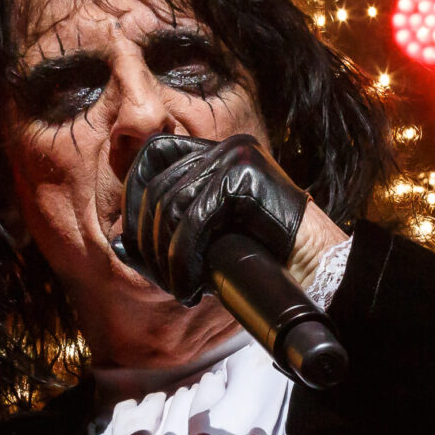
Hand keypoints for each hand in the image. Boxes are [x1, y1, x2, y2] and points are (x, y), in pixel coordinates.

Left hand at [121, 133, 312, 304]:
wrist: (318, 269)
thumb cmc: (264, 260)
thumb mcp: (207, 245)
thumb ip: (165, 238)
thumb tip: (117, 243)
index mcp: (215, 153)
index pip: (151, 154)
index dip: (133, 196)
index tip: (136, 244)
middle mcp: (225, 146)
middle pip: (156, 187)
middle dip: (150, 242)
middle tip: (166, 281)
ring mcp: (237, 156)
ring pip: (171, 205)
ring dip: (168, 258)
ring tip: (182, 288)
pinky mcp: (247, 175)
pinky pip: (195, 218)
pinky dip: (185, 259)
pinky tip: (194, 287)